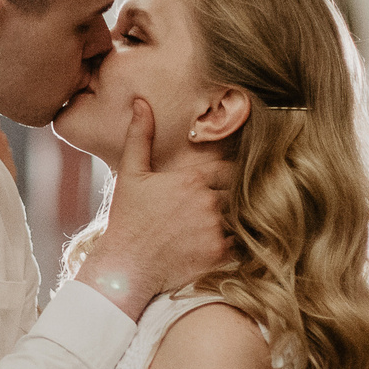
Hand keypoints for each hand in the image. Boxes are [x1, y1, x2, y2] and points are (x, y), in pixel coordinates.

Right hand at [75, 98, 229, 317]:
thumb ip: (139, 137)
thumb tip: (141, 102)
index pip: (229, 168)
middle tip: (228, 203)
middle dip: (234, 195)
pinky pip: (242, 242)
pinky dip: (238, 241)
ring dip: (238, 217)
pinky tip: (225, 240)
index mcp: (191, 179)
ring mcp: (215, 229)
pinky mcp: (219, 254)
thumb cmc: (127, 220)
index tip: (226, 180)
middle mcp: (207, 202)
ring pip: (242, 215)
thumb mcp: (131, 175)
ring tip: (230, 221)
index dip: (228, 175)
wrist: (126, 266)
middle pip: (239, 191)